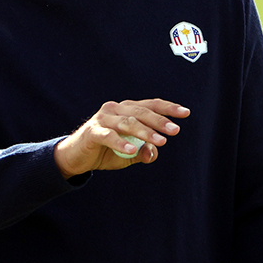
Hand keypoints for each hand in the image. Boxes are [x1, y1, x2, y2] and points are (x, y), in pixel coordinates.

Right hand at [54, 99, 189, 178]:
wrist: (76, 157)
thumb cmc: (106, 151)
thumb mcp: (128, 155)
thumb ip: (143, 152)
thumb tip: (154, 153)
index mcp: (127, 110)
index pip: (151, 105)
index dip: (168, 108)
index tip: (186, 113)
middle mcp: (116, 109)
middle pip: (141, 112)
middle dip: (160, 121)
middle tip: (175, 130)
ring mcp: (103, 118)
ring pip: (128, 123)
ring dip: (145, 132)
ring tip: (160, 142)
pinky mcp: (92, 131)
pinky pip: (109, 136)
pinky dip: (121, 142)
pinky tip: (131, 149)